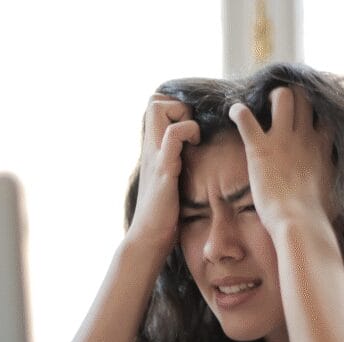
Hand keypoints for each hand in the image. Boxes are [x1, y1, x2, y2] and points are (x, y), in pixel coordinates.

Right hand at [126, 95, 200, 255]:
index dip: (175, 106)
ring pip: (158, 108)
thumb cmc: (162, 216)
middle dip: (178, 105)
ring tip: (193, 137)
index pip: (155, 106)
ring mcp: (155, 156)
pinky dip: (188, 132)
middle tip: (192, 129)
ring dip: (182, 115)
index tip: (191, 126)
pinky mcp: (163, 169)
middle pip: (154, 100)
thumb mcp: (169, 182)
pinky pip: (172, 135)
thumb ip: (175, 165)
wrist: (148, 239)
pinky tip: (195, 147)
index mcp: (152, 149)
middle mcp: (150, 148)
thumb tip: (194, 159)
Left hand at [228, 86, 333, 234]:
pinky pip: (245, 118)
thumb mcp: (335, 193)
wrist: (299, 223)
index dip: (317, 110)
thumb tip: (338, 190)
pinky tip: (234, 112)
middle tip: (281, 106)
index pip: (326, 114)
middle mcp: (305, 137)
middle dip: (293, 95)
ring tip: (262, 105)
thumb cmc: (317, 216)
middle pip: (305, 97)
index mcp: (322, 147)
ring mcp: (282, 140)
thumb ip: (333, 181)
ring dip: (271, 97)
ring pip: (282, 96)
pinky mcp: (260, 148)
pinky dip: (238, 111)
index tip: (308, 115)